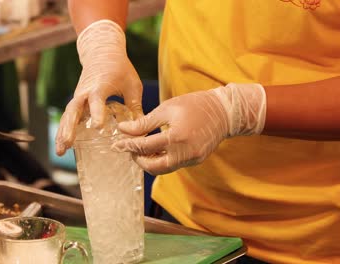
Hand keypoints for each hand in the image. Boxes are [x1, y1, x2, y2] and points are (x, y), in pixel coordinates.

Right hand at [55, 20, 142, 155]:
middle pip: (74, 110)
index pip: (96, 99)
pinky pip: (68, 117)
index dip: (97, 112)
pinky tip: (63, 147)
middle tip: (68, 144)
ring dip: (63, 133)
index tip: (99, 126)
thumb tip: (143, 131)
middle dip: (70, 127)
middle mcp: (85, 91)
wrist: (101, 51)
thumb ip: (136, 107)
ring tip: (61, 151)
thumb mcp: (132, 85)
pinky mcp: (77, 101)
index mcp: (100, 85)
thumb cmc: (120, 68)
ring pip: (68, 115)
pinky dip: (64, 130)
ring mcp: (78, 96)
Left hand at [112, 83, 265, 174]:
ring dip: (149, 162)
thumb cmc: (194, 105)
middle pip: (153, 166)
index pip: (144, 147)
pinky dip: (162, 160)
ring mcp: (192, 159)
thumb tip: (123, 129)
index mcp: (176, 138)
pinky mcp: (196, 161)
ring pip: (163, 169)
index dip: (128, 146)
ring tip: (140, 150)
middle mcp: (185, 153)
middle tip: (129, 148)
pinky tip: (155, 150)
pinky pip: (173, 165)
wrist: (224, 111)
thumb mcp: (166, 109)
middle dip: (137, 159)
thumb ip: (144, 122)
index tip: (116, 144)